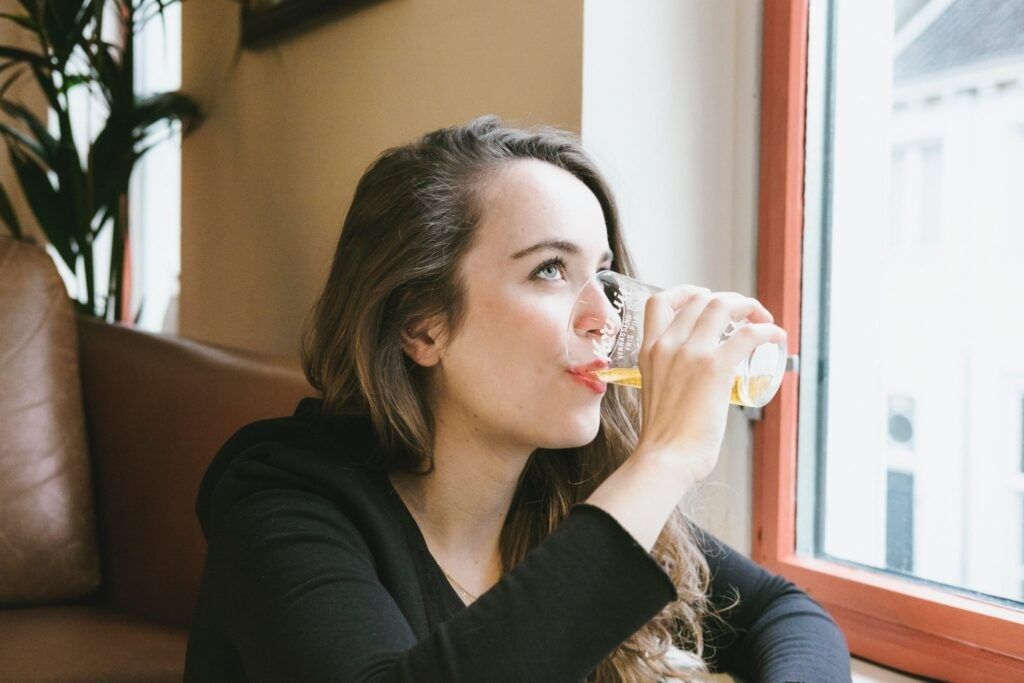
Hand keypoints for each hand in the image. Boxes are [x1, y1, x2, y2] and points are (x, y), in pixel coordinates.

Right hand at [633, 285, 786, 483]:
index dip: (686, 292)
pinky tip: (776, 337)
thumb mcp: (654, 393)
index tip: (704, 299)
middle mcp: (666, 345)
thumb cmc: (663, 440)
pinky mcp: (715, 368)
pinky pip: (748, 334)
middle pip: (699, 299)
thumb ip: (669, 379)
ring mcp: (690, 353)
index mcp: (649, 351)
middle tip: (745, 314)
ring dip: (748, 306)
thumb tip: (692, 388)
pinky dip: (767, 330)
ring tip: (762, 319)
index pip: (660, 302)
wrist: (665, 459)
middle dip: (727, 300)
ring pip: (722, 306)